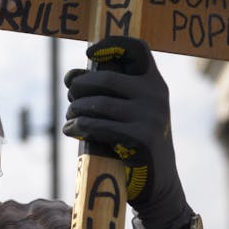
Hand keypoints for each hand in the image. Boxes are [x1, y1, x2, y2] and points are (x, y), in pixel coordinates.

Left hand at [62, 36, 194, 228]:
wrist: (159, 185)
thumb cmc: (134, 142)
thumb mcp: (130, 110)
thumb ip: (108, 91)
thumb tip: (71, 77)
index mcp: (154, 82)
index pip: (138, 48)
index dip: (111, 44)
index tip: (88, 54)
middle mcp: (156, 94)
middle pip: (105, 78)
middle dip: (79, 87)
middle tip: (70, 98)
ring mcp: (151, 115)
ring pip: (97, 103)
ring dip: (75, 109)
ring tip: (69, 117)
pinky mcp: (142, 137)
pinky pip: (98, 125)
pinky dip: (78, 126)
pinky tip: (71, 129)